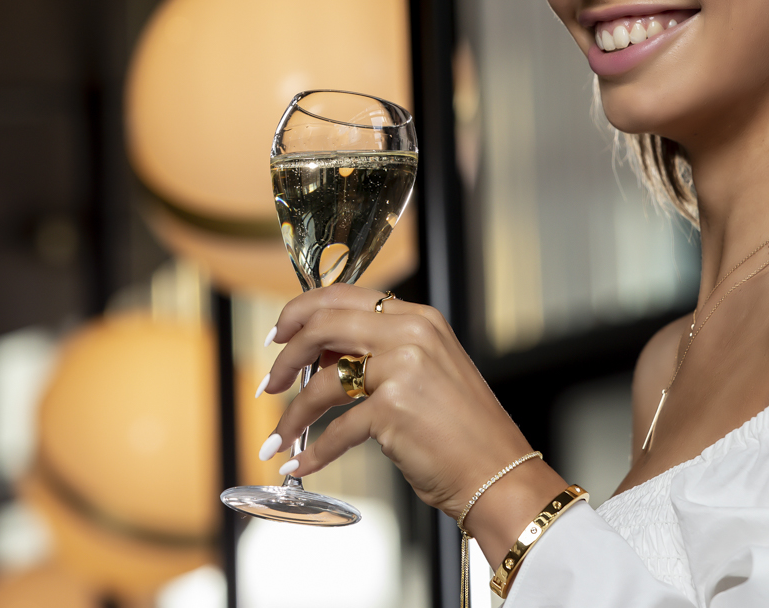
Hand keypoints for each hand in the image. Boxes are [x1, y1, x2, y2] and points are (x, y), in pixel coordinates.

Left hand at [258, 283, 552, 523]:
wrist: (497, 472)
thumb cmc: (463, 429)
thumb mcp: (426, 370)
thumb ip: (380, 351)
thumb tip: (321, 354)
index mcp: (419, 317)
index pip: (345, 296)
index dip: (301, 312)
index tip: (279, 334)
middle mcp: (411, 333)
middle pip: (324, 325)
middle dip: (287, 356)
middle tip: (271, 382)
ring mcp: (403, 368)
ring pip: (323, 381)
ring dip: (293, 414)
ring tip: (281, 437)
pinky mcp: (394, 409)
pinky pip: (337, 429)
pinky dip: (314, 452)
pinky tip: (303, 466)